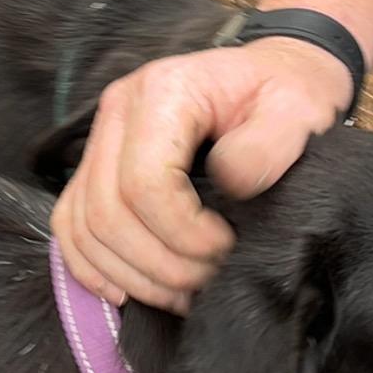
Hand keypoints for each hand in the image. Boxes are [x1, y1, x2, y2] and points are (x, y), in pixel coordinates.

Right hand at [51, 36, 352, 312]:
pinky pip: (70, 226)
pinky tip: (130, 291)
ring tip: (183, 292)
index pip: (144, 182)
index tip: (227, 246)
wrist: (271, 79)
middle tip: (209, 278)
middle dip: (160, 264)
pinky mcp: (95, 166)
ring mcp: (101, 138)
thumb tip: (228, 183)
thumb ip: (270, 145)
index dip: (183, 233)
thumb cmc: (286, 96)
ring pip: (84, 226)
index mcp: (163, 90)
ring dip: (132, 274)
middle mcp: (118, 110)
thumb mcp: (301, 109)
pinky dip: (94, 267)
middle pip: (108, 211)